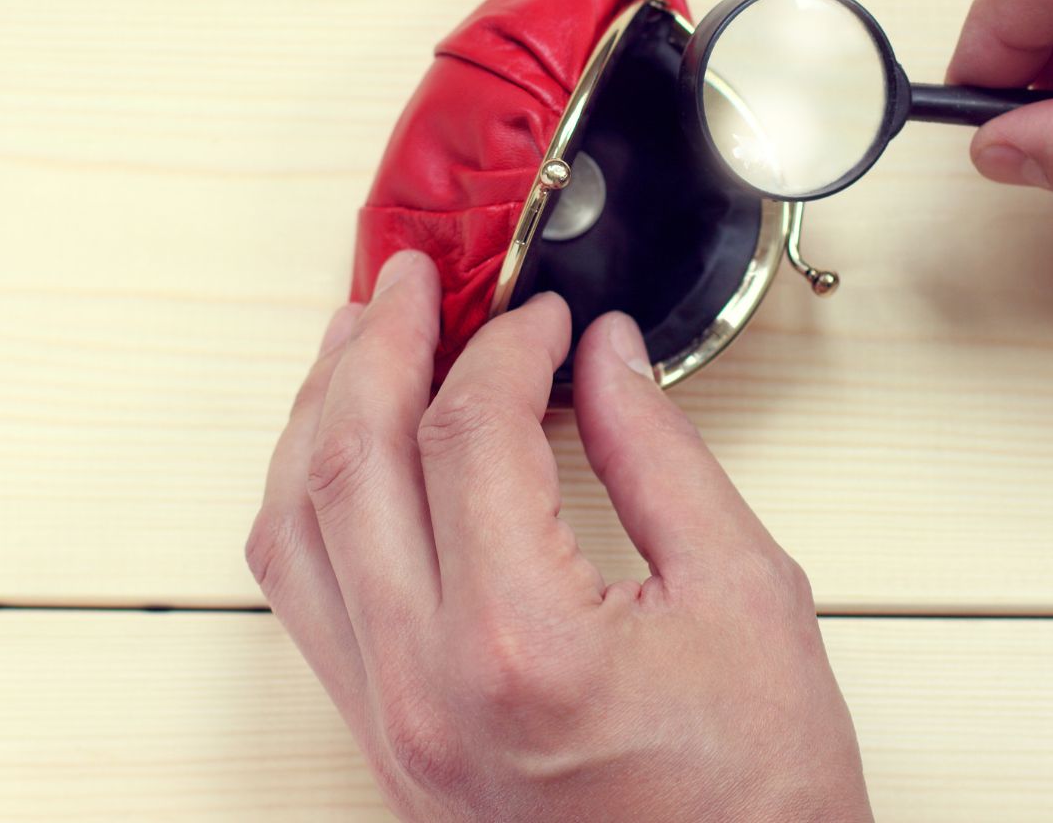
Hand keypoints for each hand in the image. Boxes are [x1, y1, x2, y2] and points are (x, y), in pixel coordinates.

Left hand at [247, 250, 871, 821]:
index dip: (503, 348)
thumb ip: (658, 456)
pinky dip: (312, 506)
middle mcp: (427, 690)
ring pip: (296, 532)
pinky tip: (345, 457)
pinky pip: (305, 600)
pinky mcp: (385, 746)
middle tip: (407, 280)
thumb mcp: (745, 595)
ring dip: (318, 418)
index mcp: (524, 646)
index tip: (542, 317)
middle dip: (375, 347)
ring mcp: (391, 726)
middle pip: (351, 466)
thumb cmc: (756, 795)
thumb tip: (601, 357)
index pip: (468, 437)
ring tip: (355, 344)